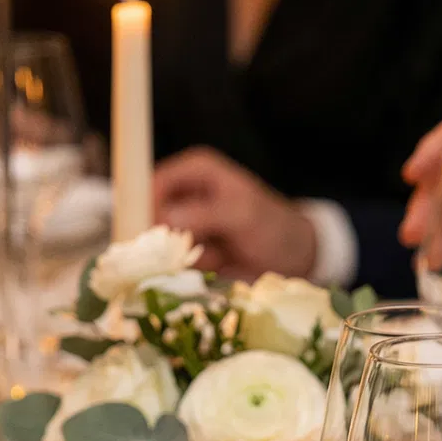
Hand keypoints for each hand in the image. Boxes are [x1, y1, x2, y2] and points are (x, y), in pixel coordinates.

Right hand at [153, 147, 318, 281]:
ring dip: (180, 257)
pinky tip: (217, 265)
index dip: (146, 207)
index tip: (151, 233)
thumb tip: (165, 218)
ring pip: (159, 244)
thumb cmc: (274, 227)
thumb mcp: (242, 215)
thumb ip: (205, 214)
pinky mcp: (188, 252)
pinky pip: (172, 264)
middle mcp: (184, 195)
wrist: (295, 259)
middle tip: (185, 252)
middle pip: (149, 215)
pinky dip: (190, 270)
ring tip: (217, 255)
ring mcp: (184, 226)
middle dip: (162, 238)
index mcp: (195, 171)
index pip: (154, 183)